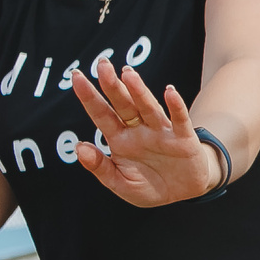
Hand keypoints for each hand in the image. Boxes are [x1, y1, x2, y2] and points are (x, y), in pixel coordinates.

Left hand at [67, 56, 221, 206]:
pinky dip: (175, 106)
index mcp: (120, 139)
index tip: (76, 77)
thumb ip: (100, 167)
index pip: (101, 114)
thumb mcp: (120, 184)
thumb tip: (79, 147)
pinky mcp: (183, 139)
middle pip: (123, 104)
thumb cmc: (149, 186)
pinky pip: (179, 120)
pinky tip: (169, 92)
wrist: (183, 194)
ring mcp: (161, 132)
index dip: (89, 96)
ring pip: (147, 108)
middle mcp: (139, 130)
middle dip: (112, 85)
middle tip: (101, 64)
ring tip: (128, 74)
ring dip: (138, 91)